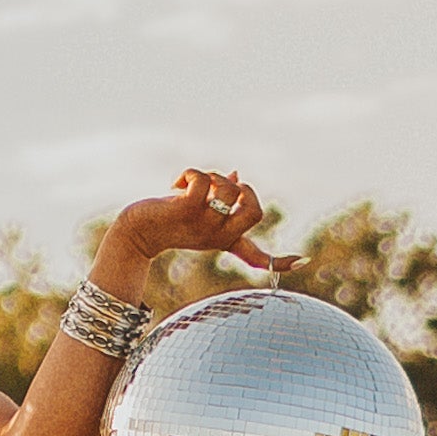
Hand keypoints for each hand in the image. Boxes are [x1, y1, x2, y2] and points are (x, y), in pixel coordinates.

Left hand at [99, 168, 291, 285]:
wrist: (134, 232)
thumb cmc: (165, 220)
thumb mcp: (197, 210)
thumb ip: (218, 196)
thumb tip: (237, 174)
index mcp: (224, 239)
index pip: (258, 256)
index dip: (280, 261)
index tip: (302, 261)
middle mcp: (218, 236)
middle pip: (256, 212)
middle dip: (247, 189)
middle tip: (225, 186)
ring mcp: (203, 225)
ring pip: (229, 189)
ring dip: (214, 175)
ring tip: (195, 183)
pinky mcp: (185, 210)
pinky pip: (202, 182)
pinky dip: (191, 173)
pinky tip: (176, 183)